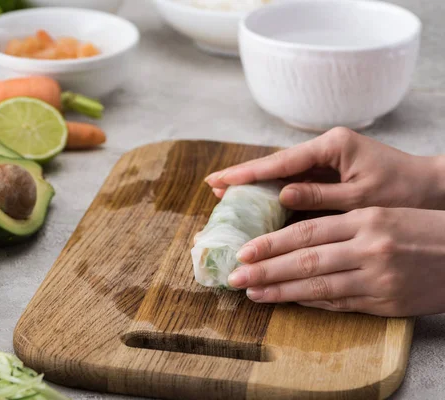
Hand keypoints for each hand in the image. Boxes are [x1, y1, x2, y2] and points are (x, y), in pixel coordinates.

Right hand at [205, 127, 444, 210]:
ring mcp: (327, 160)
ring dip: (257, 185)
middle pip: (277, 165)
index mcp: (333, 145)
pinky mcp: (330, 173)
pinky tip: (258, 201)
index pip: (281, 162)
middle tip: (214, 187)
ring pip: (284, 174)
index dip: (248, 172)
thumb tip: (281, 195)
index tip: (220, 179)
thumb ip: (320, 195)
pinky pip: (297, 183)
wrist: (432, 188)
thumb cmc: (403, 191)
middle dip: (245, 177)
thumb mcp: (360, 196)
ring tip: (227, 194)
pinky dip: (276, 193)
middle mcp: (326, 148)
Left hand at [227, 207, 444, 316]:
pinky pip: (340, 304)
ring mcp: (378, 278)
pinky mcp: (386, 303)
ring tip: (254, 294)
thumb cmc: (419, 228)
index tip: (245, 251)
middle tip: (236, 276)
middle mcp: (368, 248)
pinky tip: (289, 302)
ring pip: (318, 287)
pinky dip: (312, 303)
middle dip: (266, 270)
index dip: (271, 243)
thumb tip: (293, 238)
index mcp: (364, 219)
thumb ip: (339, 224)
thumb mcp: (380, 213)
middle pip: (305, 260)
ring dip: (282, 292)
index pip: (306, 231)